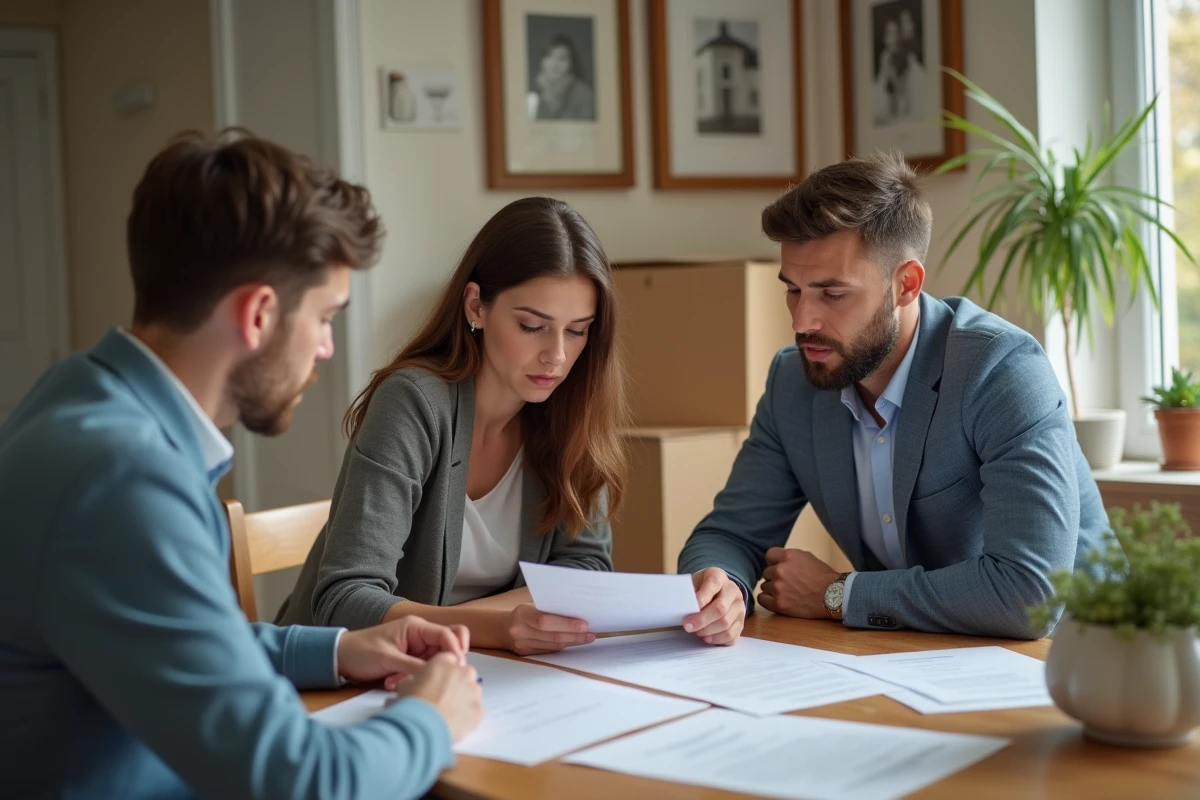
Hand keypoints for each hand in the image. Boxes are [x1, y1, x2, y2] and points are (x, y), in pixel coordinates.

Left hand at [337, 616, 468, 683]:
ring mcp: (416, 650)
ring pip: (435, 662)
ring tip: (399, 681)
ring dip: (423, 674)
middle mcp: (420, 637)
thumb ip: (414, 665)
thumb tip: (439, 673)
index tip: (454, 670)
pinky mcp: (410, 662)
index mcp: (416, 628)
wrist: (339, 658)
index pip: (448, 635)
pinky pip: (421, 671)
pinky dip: (412, 679)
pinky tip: (393, 683)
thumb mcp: (388, 659)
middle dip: (442, 664)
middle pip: (448, 647)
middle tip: (432, 677)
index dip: (456, 651)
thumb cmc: (361, 651)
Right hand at [393, 652, 482, 742]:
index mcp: (444, 662)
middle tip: (445, 696)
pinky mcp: (479, 710)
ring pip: (474, 690)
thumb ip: (416, 679)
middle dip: (458, 681)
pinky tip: (456, 722)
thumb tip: (416, 682)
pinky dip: (469, 715)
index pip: (449, 659)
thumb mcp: (405, 685)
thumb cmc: (412, 703)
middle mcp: (462, 672)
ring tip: (450, 711)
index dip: (444, 670)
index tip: (438, 681)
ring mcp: (473, 691)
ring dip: (465, 697)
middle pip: (465, 672)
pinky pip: (476, 710)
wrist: (423, 726)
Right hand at [502, 603, 593, 655]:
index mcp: (521, 614)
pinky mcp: (526, 654)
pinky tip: (574, 642)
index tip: (584, 624)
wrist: (501, 628)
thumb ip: (549, 608)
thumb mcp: (531, 605)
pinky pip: (549, 651)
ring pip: (553, 646)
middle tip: (591, 633)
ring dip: (572, 642)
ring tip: (587, 638)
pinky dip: (564, 646)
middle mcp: (520, 631)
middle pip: (552, 636)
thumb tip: (577, 610)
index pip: (545, 620)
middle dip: (575, 635)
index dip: (566, 624)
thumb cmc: (523, 613)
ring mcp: (522, 645)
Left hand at [682, 567, 744, 645]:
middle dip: (702, 620)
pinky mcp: (741, 622)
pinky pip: (732, 635)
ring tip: (697, 631)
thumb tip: (683, 608)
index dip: (702, 597)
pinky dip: (717, 639)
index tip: (690, 608)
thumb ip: (688, 593)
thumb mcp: (693, 583)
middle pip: (720, 608)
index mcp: (719, 576)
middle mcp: (733, 590)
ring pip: (726, 624)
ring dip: (708, 631)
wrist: (716, 592)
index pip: (713, 584)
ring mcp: (740, 607)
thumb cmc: (700, 589)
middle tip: (687, 626)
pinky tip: (707, 637)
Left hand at [758, 548, 837, 618]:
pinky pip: (762, 599)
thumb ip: (790, 557)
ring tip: (787, 593)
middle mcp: (780, 570)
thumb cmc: (824, 577)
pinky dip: (767, 599)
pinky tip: (776, 600)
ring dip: (773, 589)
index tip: (779, 567)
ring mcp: (778, 587)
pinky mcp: (778, 603)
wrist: (833, 596)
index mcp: (788, 556)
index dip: (774, 562)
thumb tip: (778, 560)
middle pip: (766, 572)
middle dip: (775, 577)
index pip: (769, 555)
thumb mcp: (808, 558)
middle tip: (787, 583)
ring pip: (764, 586)